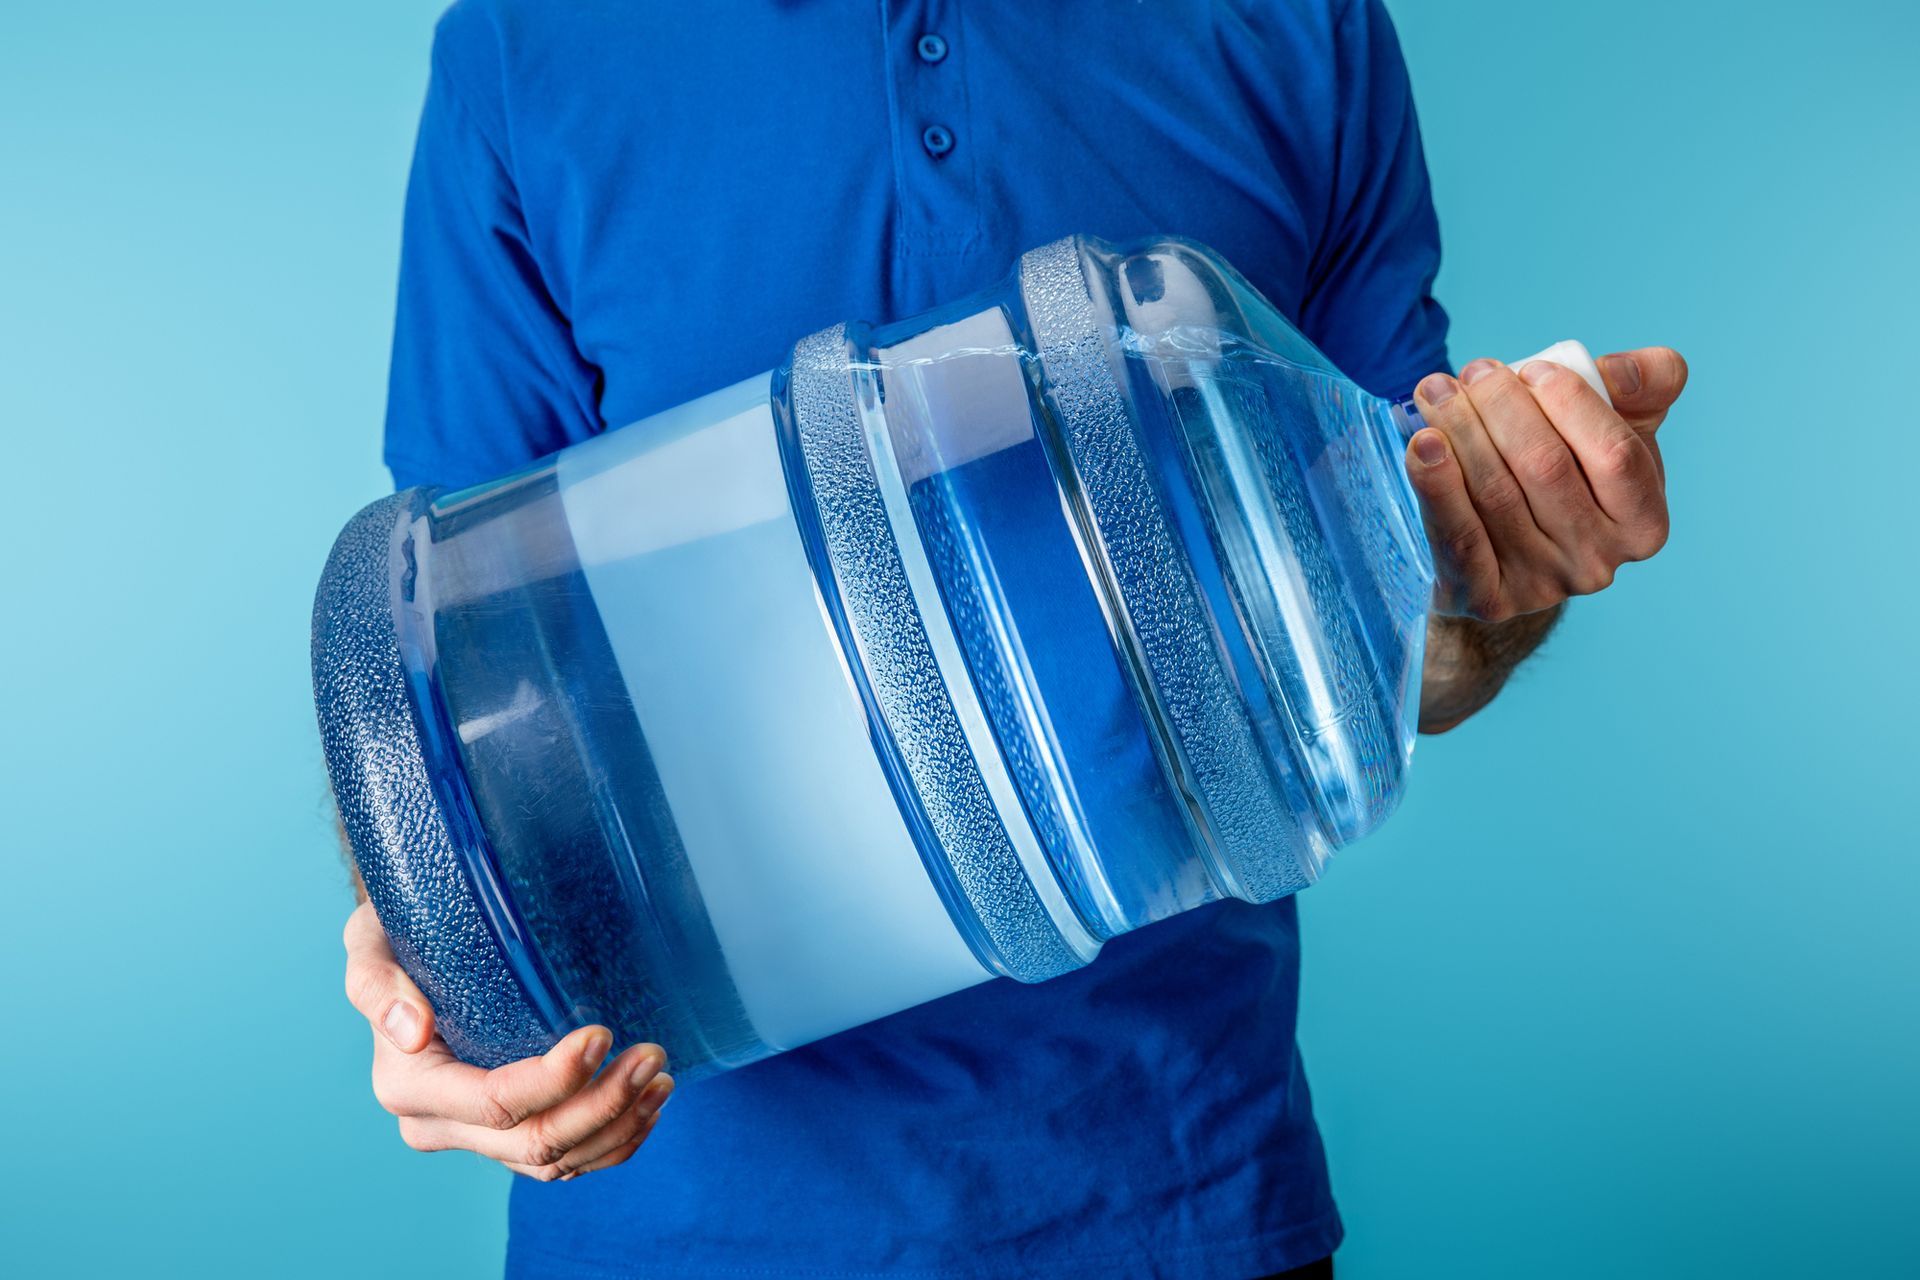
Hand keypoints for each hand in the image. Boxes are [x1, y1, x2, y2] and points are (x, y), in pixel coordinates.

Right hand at [343, 901, 671, 1180]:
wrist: (410, 955)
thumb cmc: (396, 939)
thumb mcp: (370, 945)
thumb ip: (379, 985)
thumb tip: (412, 1030)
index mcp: (408, 1087)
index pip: (496, 1103)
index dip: (555, 1080)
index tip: (601, 1034)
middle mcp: (439, 1125)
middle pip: (536, 1143)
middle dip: (604, 1105)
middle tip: (652, 1055)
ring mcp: (477, 1139)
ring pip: (558, 1162)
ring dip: (619, 1127)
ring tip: (660, 1079)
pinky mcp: (509, 1137)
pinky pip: (566, 1162)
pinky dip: (613, 1141)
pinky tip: (648, 1107)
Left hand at [1403, 346, 1685, 620]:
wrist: (1506, 561)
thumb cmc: (1566, 478)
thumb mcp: (1617, 430)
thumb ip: (1641, 387)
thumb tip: (1621, 372)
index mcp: (1642, 520)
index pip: (1615, 453)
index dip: (1571, 403)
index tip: (1531, 368)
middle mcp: (1598, 561)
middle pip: (1545, 467)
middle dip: (1502, 406)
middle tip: (1473, 372)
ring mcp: (1542, 584)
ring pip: (1496, 492)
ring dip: (1460, 430)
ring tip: (1436, 391)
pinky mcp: (1487, 598)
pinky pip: (1459, 536)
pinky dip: (1437, 485)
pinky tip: (1422, 444)